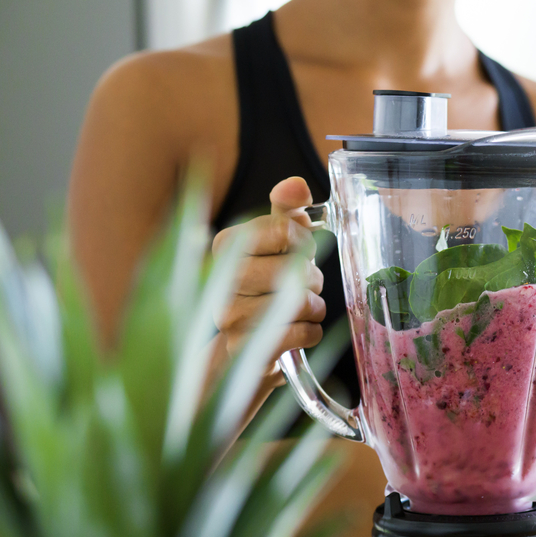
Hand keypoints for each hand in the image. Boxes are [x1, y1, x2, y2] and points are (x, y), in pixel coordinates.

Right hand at [211, 177, 325, 388]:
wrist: (246, 346)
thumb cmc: (266, 287)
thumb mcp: (277, 244)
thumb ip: (287, 210)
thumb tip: (295, 185)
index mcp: (226, 245)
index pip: (282, 229)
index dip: (304, 242)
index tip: (302, 252)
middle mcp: (221, 280)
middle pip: (292, 269)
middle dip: (312, 279)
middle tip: (308, 286)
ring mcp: (229, 317)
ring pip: (298, 303)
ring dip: (314, 308)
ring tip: (305, 309)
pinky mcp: (244, 350)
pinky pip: (300, 333)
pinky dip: (311, 332)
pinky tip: (302, 330)